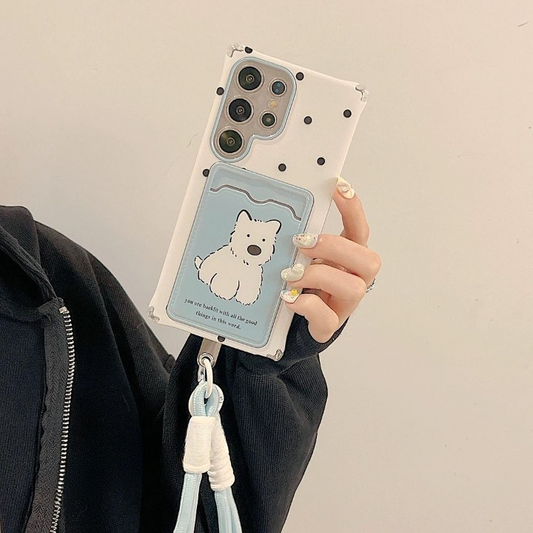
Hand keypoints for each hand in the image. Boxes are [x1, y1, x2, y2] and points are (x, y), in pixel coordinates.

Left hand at [280, 177, 380, 342]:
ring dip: (319, 275)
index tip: (338, 186)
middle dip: (335, 247)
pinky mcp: (329, 325)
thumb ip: (305, 242)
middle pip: (368, 260)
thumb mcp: (307, 258)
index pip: (359, 230)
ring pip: (353, 288)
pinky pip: (327, 317)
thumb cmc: (308, 285)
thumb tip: (289, 219)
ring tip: (290, 275)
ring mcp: (345, 304)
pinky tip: (289, 298)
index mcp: (349, 258)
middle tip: (303, 242)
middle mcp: (354, 279)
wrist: (299, 322)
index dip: (353, 209)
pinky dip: (306, 305)